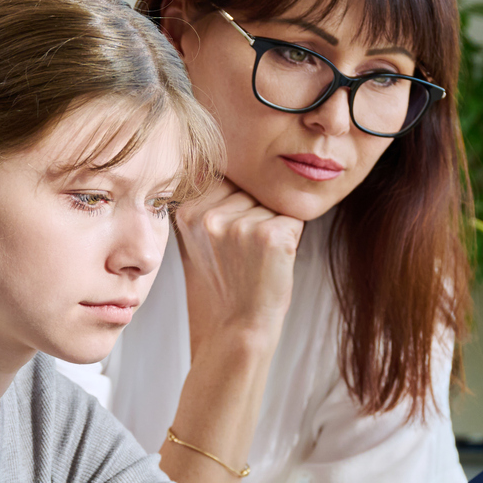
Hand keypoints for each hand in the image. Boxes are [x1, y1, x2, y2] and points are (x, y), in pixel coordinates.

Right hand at [176, 179, 302, 348]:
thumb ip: (207, 201)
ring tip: (258, 257)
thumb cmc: (226, 282)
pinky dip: (293, 236)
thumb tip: (219, 156)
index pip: (229, 179)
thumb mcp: (202, 239)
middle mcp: (209, 216)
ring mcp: (239, 226)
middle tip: (248, 251)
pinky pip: (293, 218)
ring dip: (275, 224)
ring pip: (273, 202)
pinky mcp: (269, 236)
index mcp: (189, 211)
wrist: (238, 326)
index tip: (234, 236)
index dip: (239, 204)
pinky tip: (273, 261)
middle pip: (253, 188)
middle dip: (258, 212)